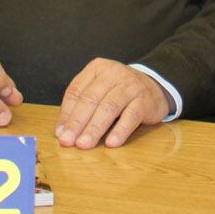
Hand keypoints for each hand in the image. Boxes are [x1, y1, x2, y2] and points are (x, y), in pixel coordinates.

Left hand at [55, 59, 170, 149]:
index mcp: (97, 68)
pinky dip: (120, 130)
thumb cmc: (119, 91)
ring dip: (95, 128)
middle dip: (77, 122)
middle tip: (68, 141)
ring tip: (84, 144)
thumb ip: (80, 106)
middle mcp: (113, 73)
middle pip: (91, 99)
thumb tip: (62, 131)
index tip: (60, 133)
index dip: (66, 113)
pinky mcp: (145, 100)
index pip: (76, 91)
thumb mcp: (99, 90)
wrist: (154, 86)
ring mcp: (130, 85)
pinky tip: (111, 143)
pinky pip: (131, 116)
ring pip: (109, 107)